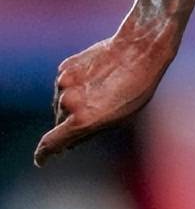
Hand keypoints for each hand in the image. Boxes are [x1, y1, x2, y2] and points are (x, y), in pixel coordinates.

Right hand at [34, 25, 175, 166]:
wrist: (139, 49)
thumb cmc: (137, 87)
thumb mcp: (120, 118)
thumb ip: (91, 131)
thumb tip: (70, 142)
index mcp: (82, 120)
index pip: (51, 143)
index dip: (44, 154)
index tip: (41, 160)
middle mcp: (68, 103)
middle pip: (60, 122)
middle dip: (71, 123)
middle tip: (95, 113)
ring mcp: (64, 83)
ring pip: (61, 103)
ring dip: (74, 103)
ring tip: (102, 91)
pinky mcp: (64, 68)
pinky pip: (64, 85)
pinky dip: (75, 86)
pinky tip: (96, 78)